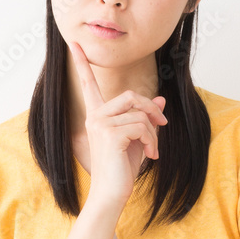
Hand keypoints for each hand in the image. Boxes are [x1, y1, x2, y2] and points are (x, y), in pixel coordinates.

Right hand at [68, 41, 167, 208]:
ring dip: (154, 131)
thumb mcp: (138, 138)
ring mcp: (100, 123)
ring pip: (139, 113)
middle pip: (131, 96)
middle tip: (164, 124)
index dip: (82, 63)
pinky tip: (151, 155)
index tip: (75, 44)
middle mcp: (94, 116)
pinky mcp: (110, 133)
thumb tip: (160, 98)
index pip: (88, 84)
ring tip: (153, 150)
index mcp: (96, 115)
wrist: (111, 194)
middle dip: (151, 109)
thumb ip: (145, 117)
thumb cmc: (121, 169)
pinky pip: (142, 126)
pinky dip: (153, 140)